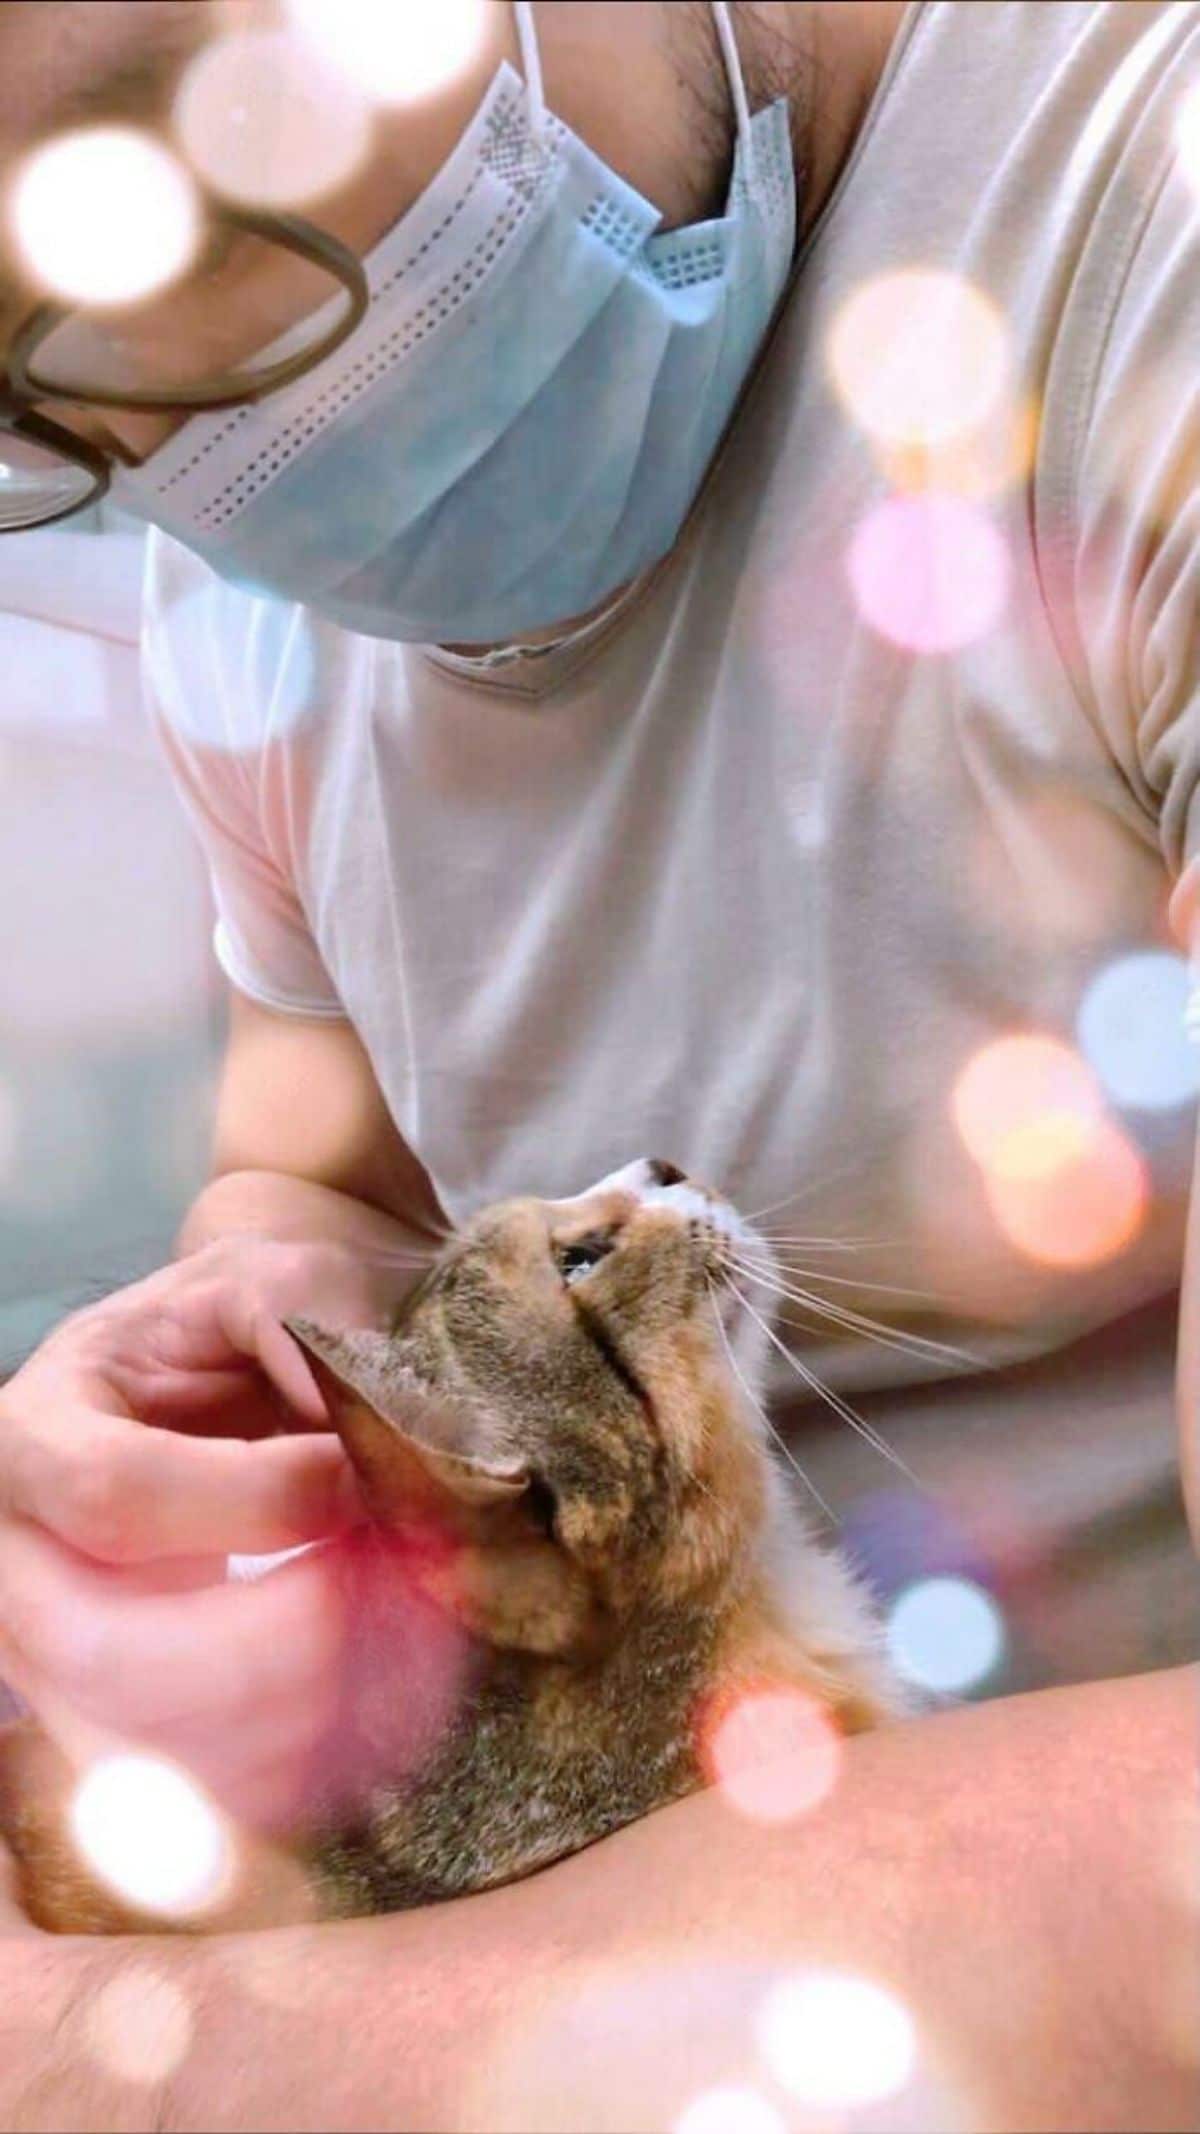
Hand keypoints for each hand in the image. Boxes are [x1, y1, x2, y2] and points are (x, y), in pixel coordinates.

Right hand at [0, 1238, 377, 1830]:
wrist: (243, 1377)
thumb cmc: (254, 1323)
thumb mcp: (273, 1277)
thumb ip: (307, 1325)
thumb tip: (365, 1432)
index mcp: (33, 1437)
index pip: (117, 1496)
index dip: (260, 1498)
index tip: (367, 1476)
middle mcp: (18, 1567)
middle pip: (107, 1656)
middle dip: (281, 1639)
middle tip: (405, 1584)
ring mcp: (61, 1668)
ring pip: (154, 1749)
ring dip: (309, 1714)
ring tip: (419, 1636)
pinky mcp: (130, 1735)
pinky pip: (204, 1798)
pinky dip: (308, 1768)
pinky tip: (396, 1706)